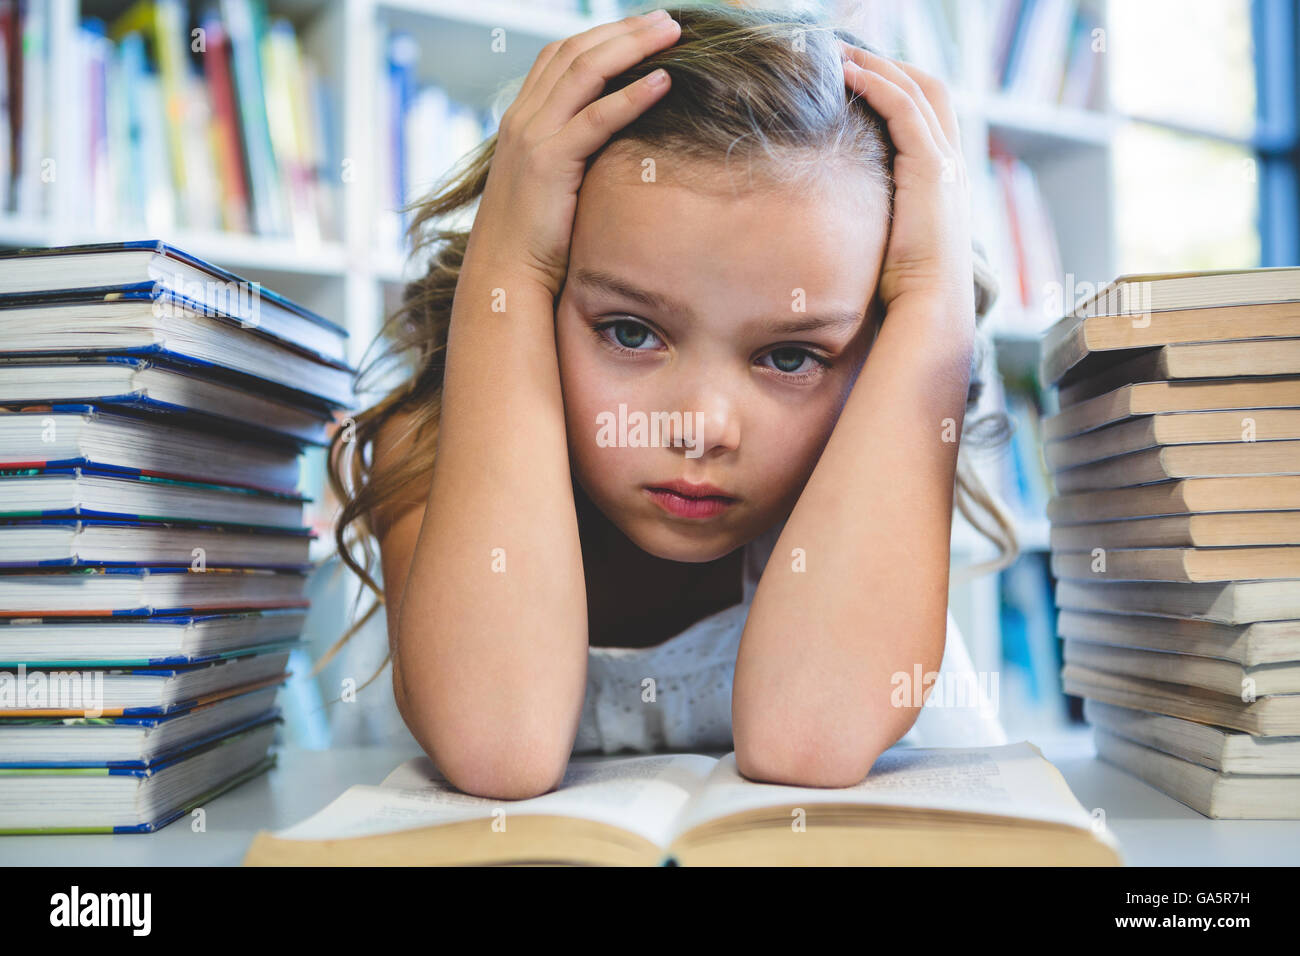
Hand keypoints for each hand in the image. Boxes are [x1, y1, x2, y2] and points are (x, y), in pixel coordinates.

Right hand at [463, 10, 680, 298]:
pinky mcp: (549, 162)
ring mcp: (533, 136)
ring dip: (633, 46)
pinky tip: (664, 81)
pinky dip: (632, 96)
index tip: (644, 27)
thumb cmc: (534, 239)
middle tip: (669, 18)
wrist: (503, 274)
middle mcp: (523, 118)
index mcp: (522, 119)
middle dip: (624, 30)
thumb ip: (572, 153)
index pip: (562, 55)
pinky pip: (596, 118)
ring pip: (586, 71)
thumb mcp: (552, 184)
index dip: (603, 35)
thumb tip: (613, 145)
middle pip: (577, 51)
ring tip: (673, 33)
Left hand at [840, 44, 974, 336]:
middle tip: (845, 52)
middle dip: (889, 63)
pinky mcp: (932, 169)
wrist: (930, 310)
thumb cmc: (906, 291)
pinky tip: (847, 74)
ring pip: (917, 90)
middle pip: (930, 89)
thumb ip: (877, 221)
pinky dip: (877, 84)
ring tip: (836, 53)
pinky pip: (904, 109)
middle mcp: (953, 164)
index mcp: (946, 180)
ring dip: (876, 65)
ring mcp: (946, 163)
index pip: (929, 113)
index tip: (858, 75)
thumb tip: (839, 224)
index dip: (897, 86)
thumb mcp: (890, 245)